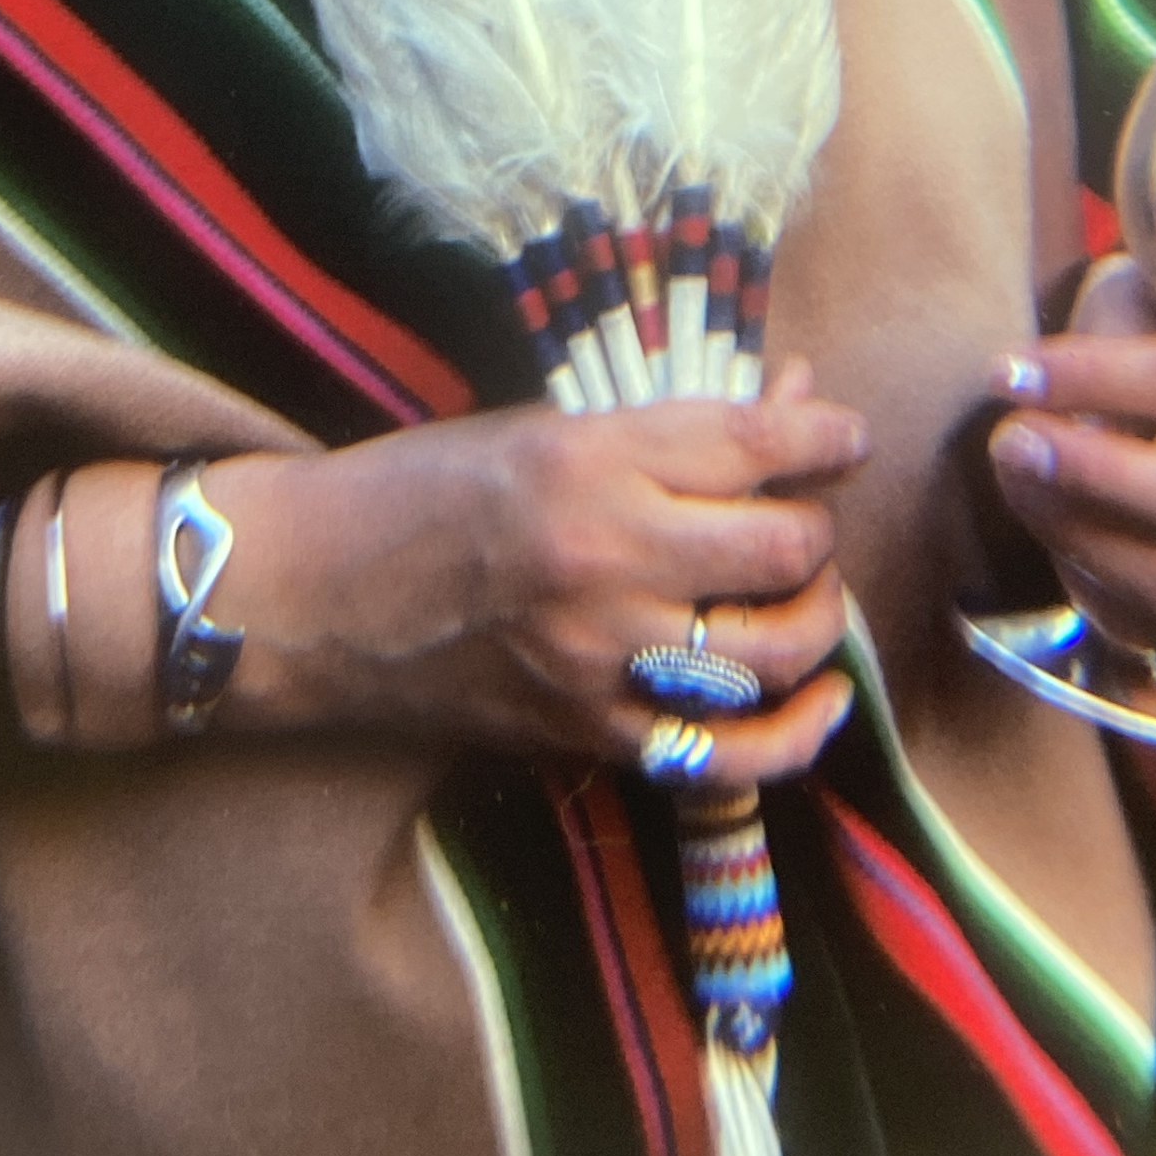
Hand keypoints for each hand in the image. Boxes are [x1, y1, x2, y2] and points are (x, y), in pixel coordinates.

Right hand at [217, 356, 866, 780]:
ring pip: (775, 651)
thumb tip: (794, 403)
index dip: (825, 438)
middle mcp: (605, 558)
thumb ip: (668, 429)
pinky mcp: (588, 732)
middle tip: (799, 519)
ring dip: (814, 619)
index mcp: (587, 461)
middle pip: (784, 548)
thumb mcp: (540, 428)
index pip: (754, 445)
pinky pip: (729, 752)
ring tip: (799, 596)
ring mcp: (600, 656)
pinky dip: (794, 734)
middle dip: (816, 530)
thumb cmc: (417, 493)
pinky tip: (822, 701)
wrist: (311, 597)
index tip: (844, 438)